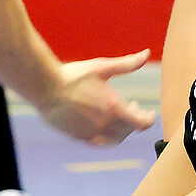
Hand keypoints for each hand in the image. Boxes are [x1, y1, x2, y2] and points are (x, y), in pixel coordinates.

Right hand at [40, 49, 154, 145]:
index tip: (150, 113)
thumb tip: (146, 53)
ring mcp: (91, 133)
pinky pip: (100, 142)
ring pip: (115, 139)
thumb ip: (127, 64)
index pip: (142, 124)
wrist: (45, 88)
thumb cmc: (74, 75)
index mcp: (114, 108)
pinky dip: (107, 137)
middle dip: (135, 119)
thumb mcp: (102, 67)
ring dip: (122, 130)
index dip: (149, 119)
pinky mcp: (79, 137)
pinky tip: (103, 125)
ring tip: (119, 117)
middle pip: (129, 130)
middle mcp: (105, 125)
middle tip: (134, 106)